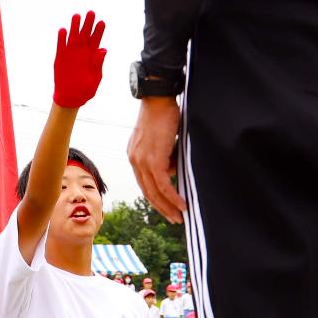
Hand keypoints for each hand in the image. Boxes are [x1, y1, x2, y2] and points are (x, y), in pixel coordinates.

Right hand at [52, 12, 107, 108]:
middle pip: (85, 34)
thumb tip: (103, 50)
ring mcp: (70, 54)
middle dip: (88, 23)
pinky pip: (61, 46)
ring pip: (73, 37)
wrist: (71, 97)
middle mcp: (82, 52)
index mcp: (92, 56)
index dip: (99, 31)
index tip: (101, 22)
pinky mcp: (60, 58)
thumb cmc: (86, 89)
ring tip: (76, 16)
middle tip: (91, 12)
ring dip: (74, 27)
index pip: (96, 39)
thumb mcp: (96, 77)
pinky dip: (61, 38)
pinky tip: (63, 30)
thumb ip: (98, 64)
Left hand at [128, 96, 185, 223]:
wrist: (158, 99)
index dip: (156, 197)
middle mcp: (134, 160)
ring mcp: (142, 161)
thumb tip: (174, 169)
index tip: (167, 207)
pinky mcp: (153, 159)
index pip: (144, 183)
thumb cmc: (163, 114)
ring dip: (168, 207)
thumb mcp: (161, 139)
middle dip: (162, 208)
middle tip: (174, 218)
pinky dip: (173, 197)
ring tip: (180, 216)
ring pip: (155, 192)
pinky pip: (163, 185)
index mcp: (135, 155)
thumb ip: (165, 155)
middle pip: (147, 192)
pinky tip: (182, 205)